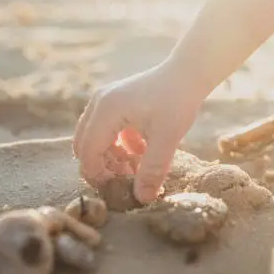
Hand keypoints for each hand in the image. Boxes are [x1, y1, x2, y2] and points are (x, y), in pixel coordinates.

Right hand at [73, 62, 204, 202]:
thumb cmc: (178, 102)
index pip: (88, 152)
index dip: (99, 176)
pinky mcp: (116, 103)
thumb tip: (142, 199)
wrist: (188, 74)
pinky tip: (143, 153)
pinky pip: (107, 132)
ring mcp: (105, 101)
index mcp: (106, 110)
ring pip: (96, 140)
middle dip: (103, 168)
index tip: (120, 190)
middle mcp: (99, 103)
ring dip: (112, 158)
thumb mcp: (167, 138)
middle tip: (127, 182)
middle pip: (85, 146)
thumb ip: (153, 170)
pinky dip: (120, 147)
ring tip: (138, 169)